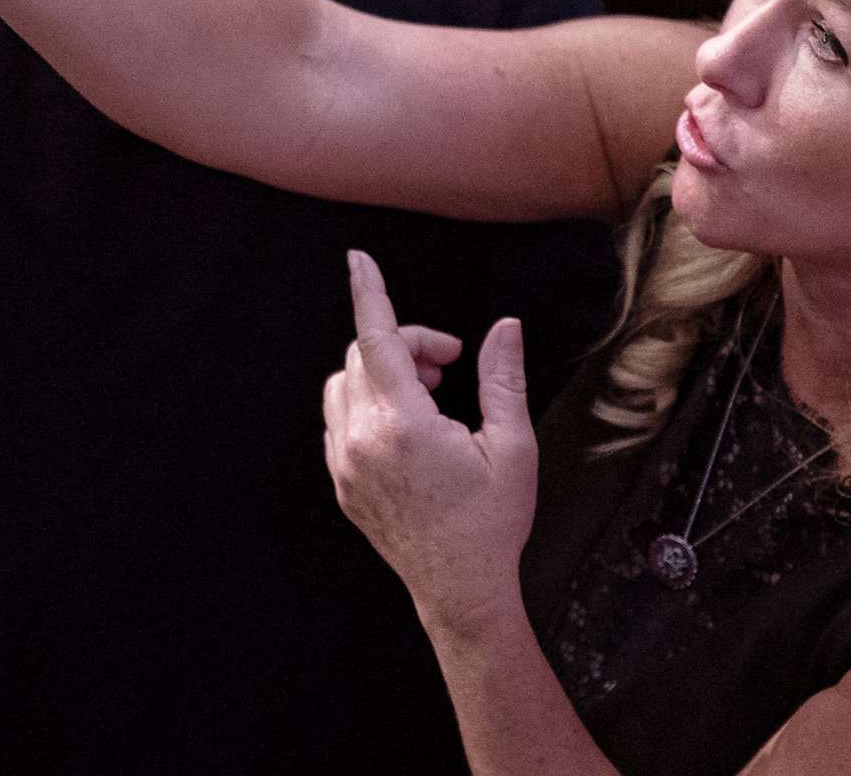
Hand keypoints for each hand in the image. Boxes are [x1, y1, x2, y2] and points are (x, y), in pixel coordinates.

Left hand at [323, 251, 537, 637]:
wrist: (460, 591)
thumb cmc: (492, 522)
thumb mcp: (513, 447)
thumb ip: (503, 379)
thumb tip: (505, 327)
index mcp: (403, 426)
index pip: (376, 339)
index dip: (369, 293)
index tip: (357, 259)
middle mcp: (362, 441)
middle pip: (363, 356)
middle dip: (405, 345)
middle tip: (449, 364)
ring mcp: (344, 464)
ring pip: (343, 386)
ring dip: (381, 373)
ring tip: (430, 395)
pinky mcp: (340, 483)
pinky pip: (338, 421)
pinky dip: (366, 405)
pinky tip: (407, 425)